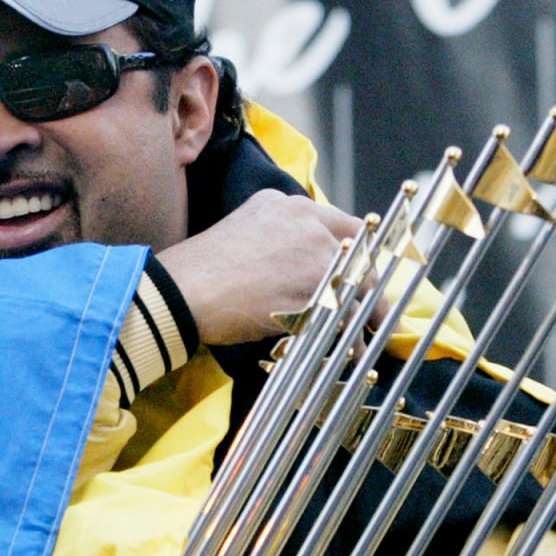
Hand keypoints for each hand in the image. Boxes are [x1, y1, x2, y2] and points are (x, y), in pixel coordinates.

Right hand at [157, 189, 370, 345]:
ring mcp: (314, 249)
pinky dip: (350, 336)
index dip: (357, 254)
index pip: (342, 225)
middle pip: (359, 252)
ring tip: (362, 338)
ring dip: (362, 314)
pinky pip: (346, 312)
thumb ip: (278, 239)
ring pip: (356, 284)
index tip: (363, 274)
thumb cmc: (201, 272)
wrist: (182, 291)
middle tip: (373, 310)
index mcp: (286, 204)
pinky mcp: (317, 283)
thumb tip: (300, 267)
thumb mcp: (243, 234)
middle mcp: (306, 218)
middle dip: (368, 284)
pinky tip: (346, 351)